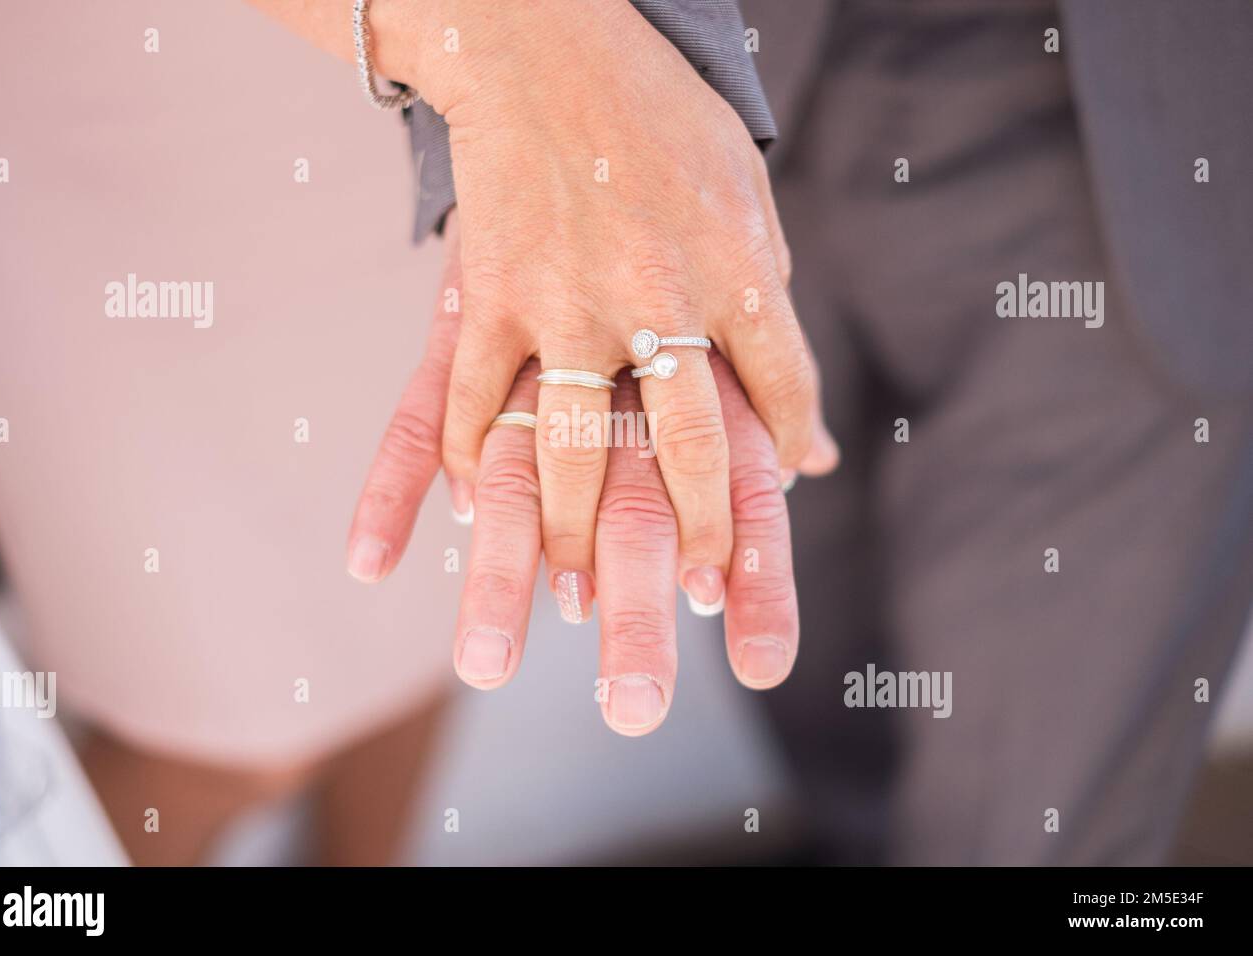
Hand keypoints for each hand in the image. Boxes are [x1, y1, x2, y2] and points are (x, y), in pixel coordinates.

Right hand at [370, 0, 836, 614]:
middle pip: (689, 443)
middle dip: (700, 531)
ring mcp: (568, 298)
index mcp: (736, 264)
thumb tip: (805, 434)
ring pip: (576, 444)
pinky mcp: (493, 293)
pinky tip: (470, 504)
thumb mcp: (746, 195)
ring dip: (573, 531)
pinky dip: (469, 458)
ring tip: (574, 592)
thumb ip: (772, 309)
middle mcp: (659, 293)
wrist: (546, 46)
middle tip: (697, 598)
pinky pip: (475, 396)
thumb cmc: (661, 119)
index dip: (781, 464)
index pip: (782, 386)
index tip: (776, 516)